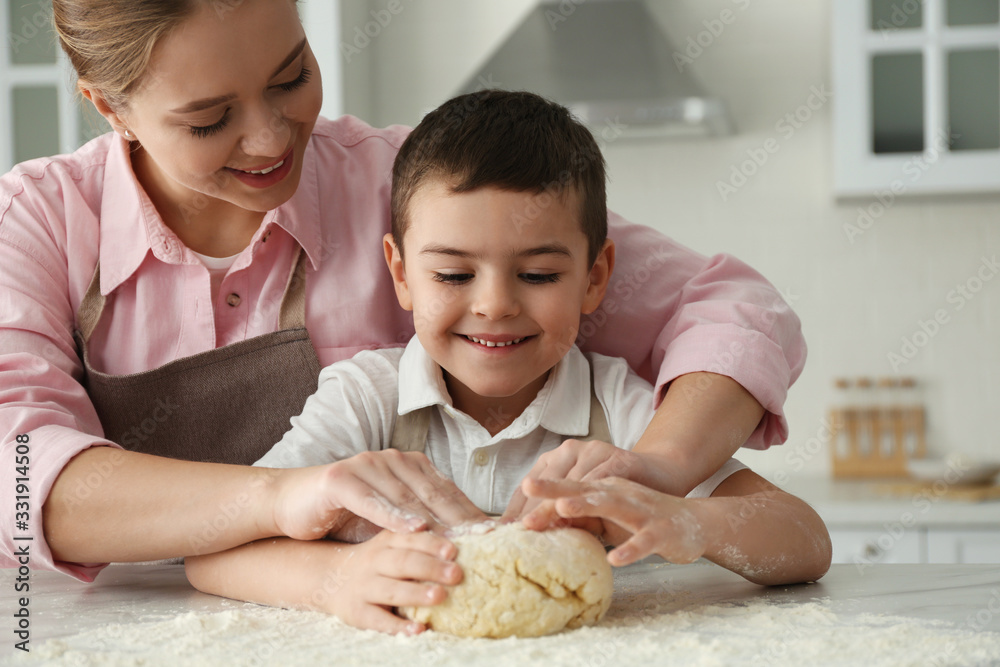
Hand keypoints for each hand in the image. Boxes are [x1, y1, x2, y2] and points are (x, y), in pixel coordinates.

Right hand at [270, 449, 487, 540]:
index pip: (446, 493)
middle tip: (482, 543)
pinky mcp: (342, 478)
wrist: (292, 502)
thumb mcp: (389, 519)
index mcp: (410, 465)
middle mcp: (392, 460)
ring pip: (405, 497)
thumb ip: (421, 525)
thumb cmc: (345, 514)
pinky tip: (412, 529)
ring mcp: (367, 465)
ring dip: (431, 521)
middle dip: (458, 520)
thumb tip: (461, 547)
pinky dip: (393, 515)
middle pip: (431, 494)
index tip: (492, 539)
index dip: (469, 516)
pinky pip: (372, 500)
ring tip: (453, 542)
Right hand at [323, 529, 461, 634]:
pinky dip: (398, 626)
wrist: (329, 577)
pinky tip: (418, 629)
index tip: (454, 548)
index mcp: (388, 540)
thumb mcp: (392, 544)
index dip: (431, 543)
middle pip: (403, 562)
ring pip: (391, 590)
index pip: (410, 538)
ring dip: (416, 594)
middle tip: (456, 573)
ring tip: (440, 596)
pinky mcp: (357, 612)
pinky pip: (378, 620)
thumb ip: (420, 541)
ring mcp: (364, 587)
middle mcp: (375, 561)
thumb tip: (469, 537)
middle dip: (430, 567)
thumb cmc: (376, 561)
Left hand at [521, 476, 706, 566]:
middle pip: (583, 488)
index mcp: (602, 489)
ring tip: (563, 508)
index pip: (566, 490)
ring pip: (611, 504)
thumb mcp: (606, 516)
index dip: (541, 497)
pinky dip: (630, 549)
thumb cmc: (641, 518)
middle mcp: (618, 493)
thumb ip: (578, 517)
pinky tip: (614, 559)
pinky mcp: (661, 531)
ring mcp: (640, 509)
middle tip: (528, 487)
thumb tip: (539, 524)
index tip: (513, 504)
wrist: (693, 521)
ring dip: (586, 505)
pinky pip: (644, 541)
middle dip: (555, 489)